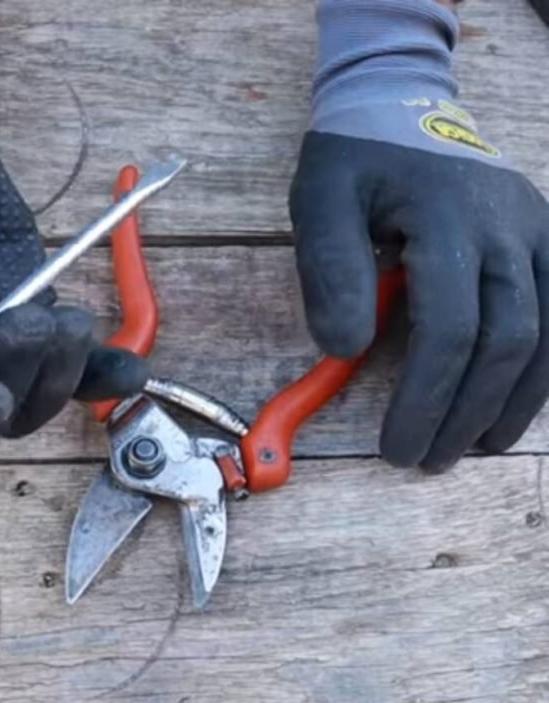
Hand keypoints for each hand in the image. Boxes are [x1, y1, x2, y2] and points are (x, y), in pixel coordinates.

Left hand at [290, 0, 548, 470]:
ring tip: (477, 443)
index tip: (396, 445)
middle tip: (430, 457)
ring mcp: (536, 228)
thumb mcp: (319, 202)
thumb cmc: (351, 161)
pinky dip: (544, 365)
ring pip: (545, 331)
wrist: (397, 103)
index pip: (449, 327)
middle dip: (465, 409)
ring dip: (514, 398)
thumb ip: (331, 271)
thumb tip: (346, 349)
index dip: (426, 396)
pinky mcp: (546, 234)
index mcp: (447, 216)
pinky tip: (518, 401)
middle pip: (504, 339)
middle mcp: (508, 223)